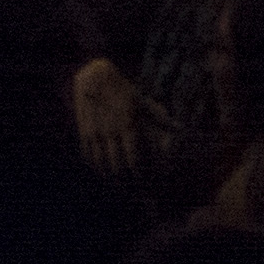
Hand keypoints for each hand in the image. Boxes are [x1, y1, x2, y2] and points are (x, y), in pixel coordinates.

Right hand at [70, 54, 149, 180]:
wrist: (94, 75)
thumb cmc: (123, 89)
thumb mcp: (142, 101)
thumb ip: (160, 117)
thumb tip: (180, 127)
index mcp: (128, 126)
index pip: (134, 160)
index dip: (139, 176)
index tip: (144, 182)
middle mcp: (110, 131)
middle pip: (116, 165)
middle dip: (124, 180)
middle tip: (131, 188)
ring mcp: (94, 130)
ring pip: (99, 162)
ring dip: (107, 175)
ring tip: (115, 182)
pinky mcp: (83, 128)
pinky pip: (87, 153)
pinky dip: (93, 165)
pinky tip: (99, 169)